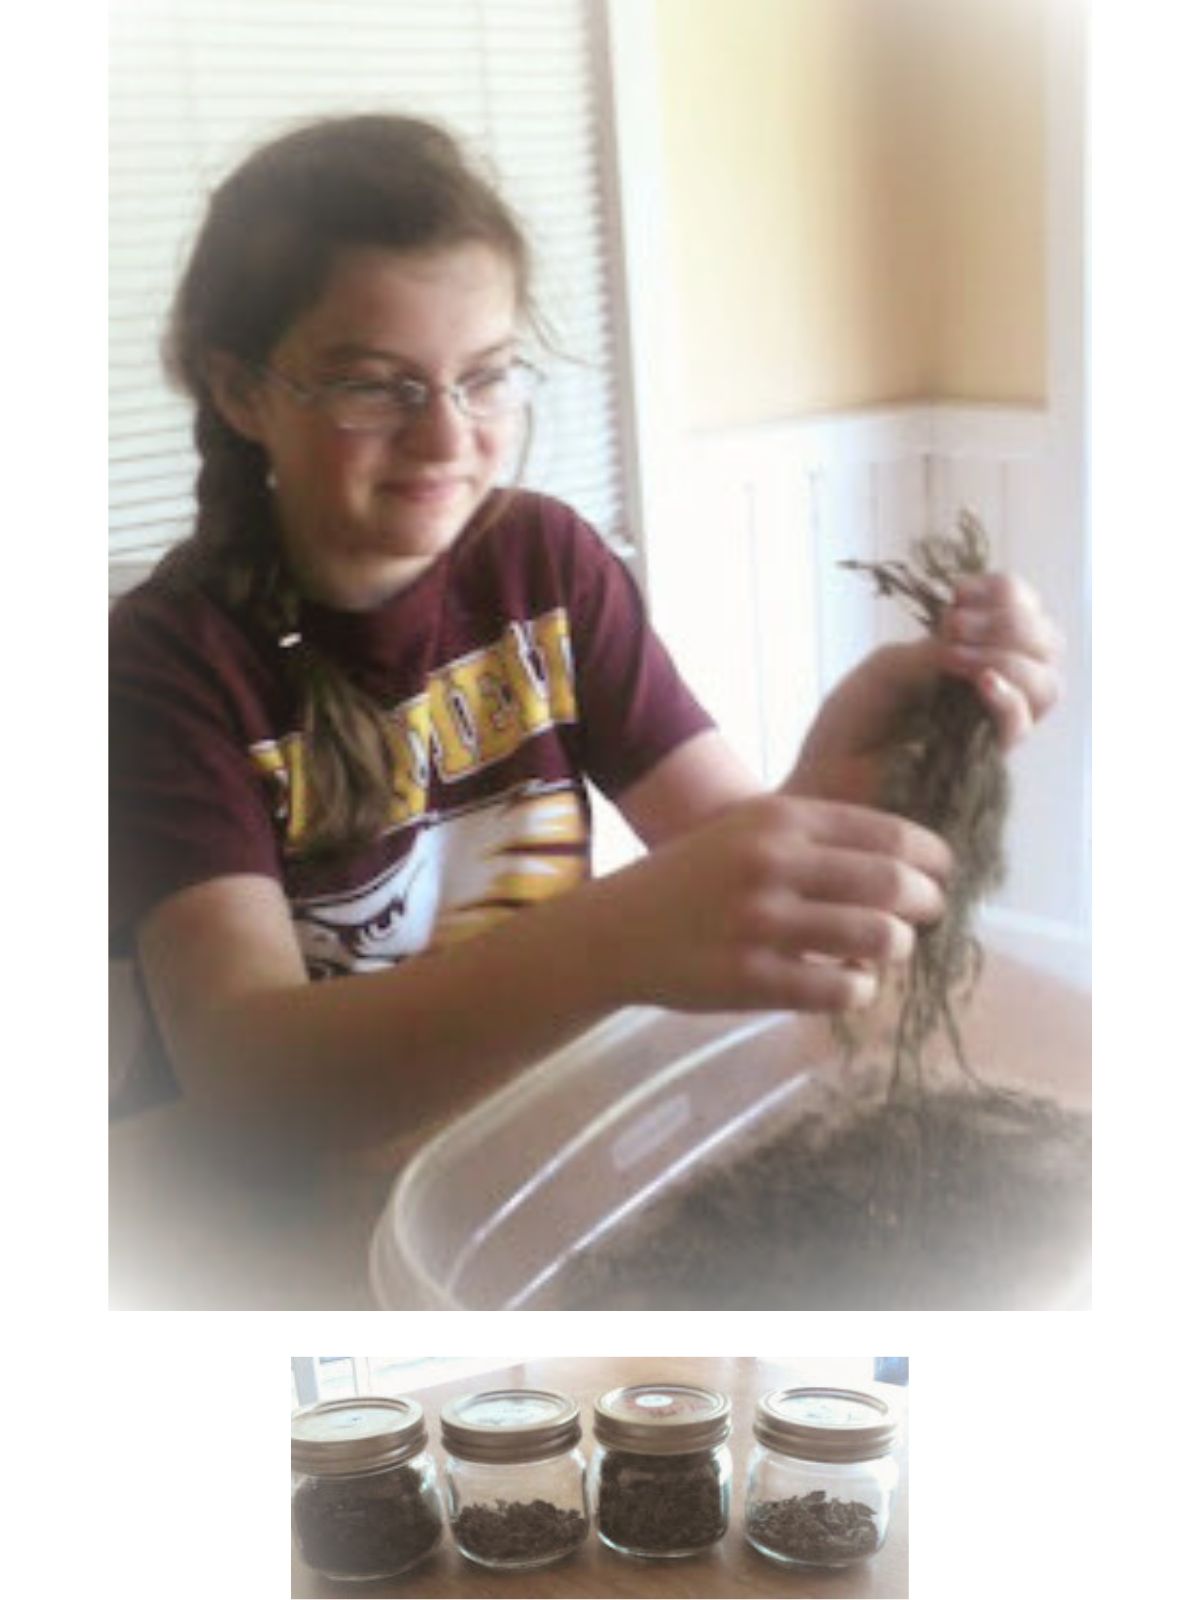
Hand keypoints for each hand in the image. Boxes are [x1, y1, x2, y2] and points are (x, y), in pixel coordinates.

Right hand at [593, 793, 951, 1014]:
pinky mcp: (750, 979)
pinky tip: (849, 983)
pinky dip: (861, 988)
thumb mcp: (748, 831)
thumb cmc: (694, 878)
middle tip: (926, 916)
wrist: (613, 931)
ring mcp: (761, 924)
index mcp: (779, 819)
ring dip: (897, 948)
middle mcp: (773, 864)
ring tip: (886, 950)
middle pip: (894, 884)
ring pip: (878, 938)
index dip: (933, 857)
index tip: (943, 873)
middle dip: (928, 904)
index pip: (889, 832)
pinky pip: (842, 989)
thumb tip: (908, 858)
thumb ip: (817, 835)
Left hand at [790, 572, 1063, 804]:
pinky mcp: (985, 762)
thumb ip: (940, 647)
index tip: (958, 592)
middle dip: (1012, 621)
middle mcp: (995, 691)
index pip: (1028, 614)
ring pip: (1047, 685)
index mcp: (976, 657)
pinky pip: (1019, 726)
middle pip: (1049, 646)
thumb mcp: (893, 666)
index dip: (1008, 593)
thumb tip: (972, 636)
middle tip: (955, 624)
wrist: (828, 779)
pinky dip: (1006, 696)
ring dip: (1009, 655)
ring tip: (956, 654)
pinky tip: (980, 682)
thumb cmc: (854, 724)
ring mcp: (993, 727)